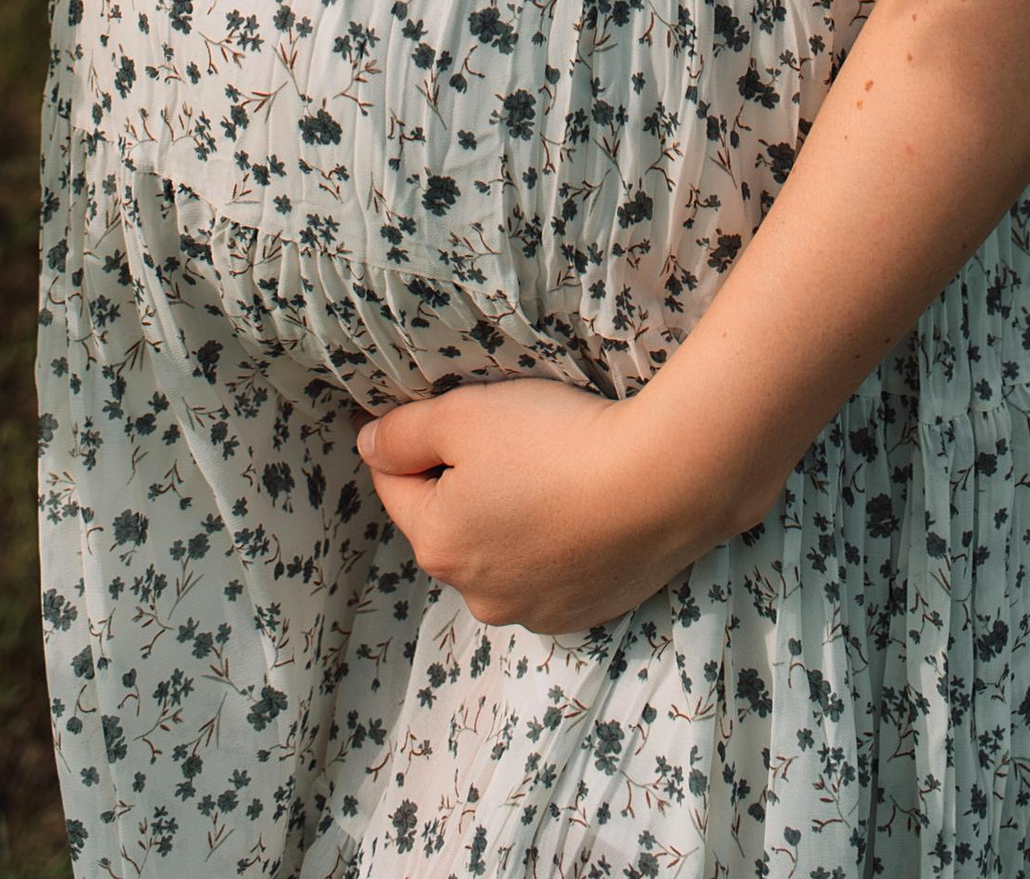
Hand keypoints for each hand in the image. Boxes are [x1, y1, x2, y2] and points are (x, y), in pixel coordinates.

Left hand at [354, 379, 741, 635]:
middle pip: (450, 525)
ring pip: (501, 555)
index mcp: (438, 545)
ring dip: (511, 521)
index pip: (395, 485)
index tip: (446, 414)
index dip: (411, 442)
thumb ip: (403, 432)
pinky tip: (584, 511)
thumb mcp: (464, 415)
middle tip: (510, 440)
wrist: (662, 482)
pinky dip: (556, 546)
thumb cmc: (553, 440)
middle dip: (464, 485)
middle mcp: (477, 595)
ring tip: (553, 475)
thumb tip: (368, 445)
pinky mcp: (585, 615)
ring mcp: (534, 612)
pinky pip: (551, 574)